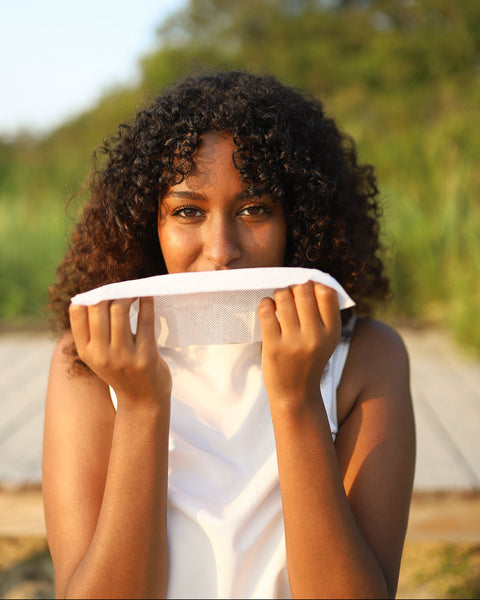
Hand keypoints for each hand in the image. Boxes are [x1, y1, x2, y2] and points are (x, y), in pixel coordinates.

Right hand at [69, 297, 171, 404]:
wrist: (143, 402)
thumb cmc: (122, 372)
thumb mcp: (99, 356)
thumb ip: (95, 331)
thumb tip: (96, 294)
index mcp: (86, 351)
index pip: (77, 312)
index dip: (90, 295)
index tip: (103, 291)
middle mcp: (101, 354)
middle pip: (99, 306)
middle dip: (110, 292)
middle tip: (122, 289)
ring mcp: (123, 356)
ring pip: (120, 309)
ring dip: (129, 294)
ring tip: (135, 293)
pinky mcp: (145, 356)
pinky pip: (145, 320)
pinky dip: (147, 303)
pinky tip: (147, 297)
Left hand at [258, 281, 340, 409]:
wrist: (296, 394)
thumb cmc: (309, 360)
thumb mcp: (325, 340)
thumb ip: (322, 313)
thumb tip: (309, 279)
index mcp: (332, 331)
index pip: (326, 292)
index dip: (313, 283)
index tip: (305, 287)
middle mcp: (315, 335)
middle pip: (302, 290)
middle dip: (293, 286)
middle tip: (289, 293)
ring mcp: (294, 342)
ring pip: (283, 297)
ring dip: (278, 294)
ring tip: (278, 302)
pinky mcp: (273, 346)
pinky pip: (266, 311)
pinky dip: (265, 304)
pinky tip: (268, 309)